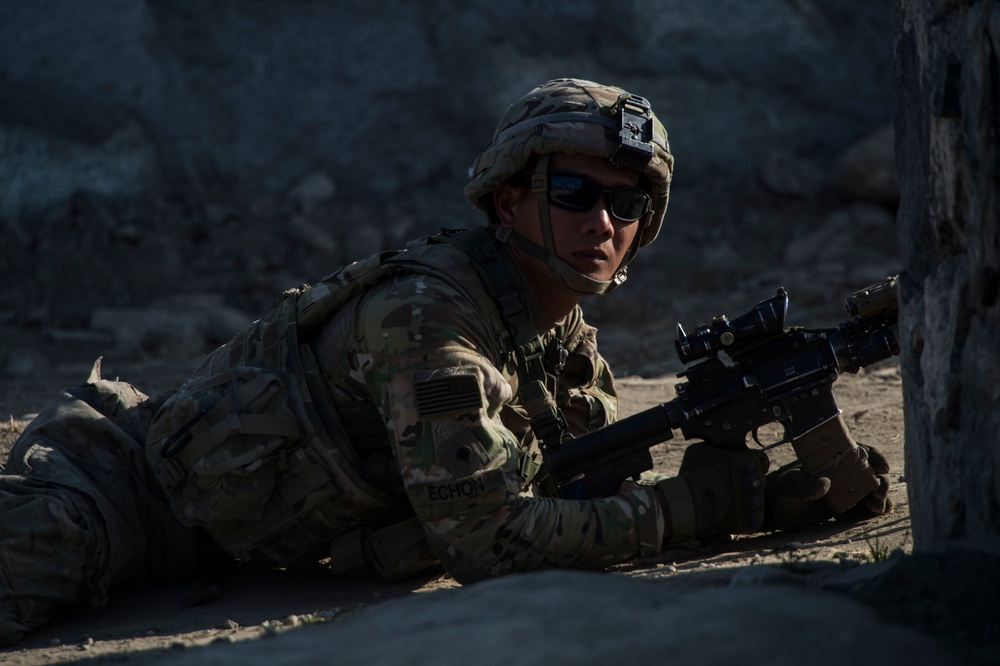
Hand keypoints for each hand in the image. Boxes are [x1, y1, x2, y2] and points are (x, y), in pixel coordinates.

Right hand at [655, 443, 768, 539]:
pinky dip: (746, 516)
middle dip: (748, 482)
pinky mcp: (752, 520)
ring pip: (758, 499)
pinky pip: (755, 516)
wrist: (692, 502)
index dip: (751, 463)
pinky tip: (732, 512)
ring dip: (747, 499)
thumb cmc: (696, 474)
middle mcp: (755, 481)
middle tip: (731, 485)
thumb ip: (717, 448)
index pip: (761, 459)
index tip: (741, 467)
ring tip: (728, 500)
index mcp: (748, 462)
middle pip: (760, 479)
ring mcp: (755, 502)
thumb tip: (716, 447)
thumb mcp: (701, 449)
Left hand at [763, 442, 892, 531]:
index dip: (875, 457)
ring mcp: (846, 491)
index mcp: (832, 459)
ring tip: (878, 506)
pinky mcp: (846, 509)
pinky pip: (865, 507)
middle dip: (880, 481)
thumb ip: (807, 485)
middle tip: (879, 491)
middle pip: (870, 473)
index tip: (882, 467)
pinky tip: (877, 512)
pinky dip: (874, 509)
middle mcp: (842, 473)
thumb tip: (825, 483)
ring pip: (870, 491)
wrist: (777, 512)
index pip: (859, 452)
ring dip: (880, 497)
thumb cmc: (784, 491)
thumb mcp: (792, 485)